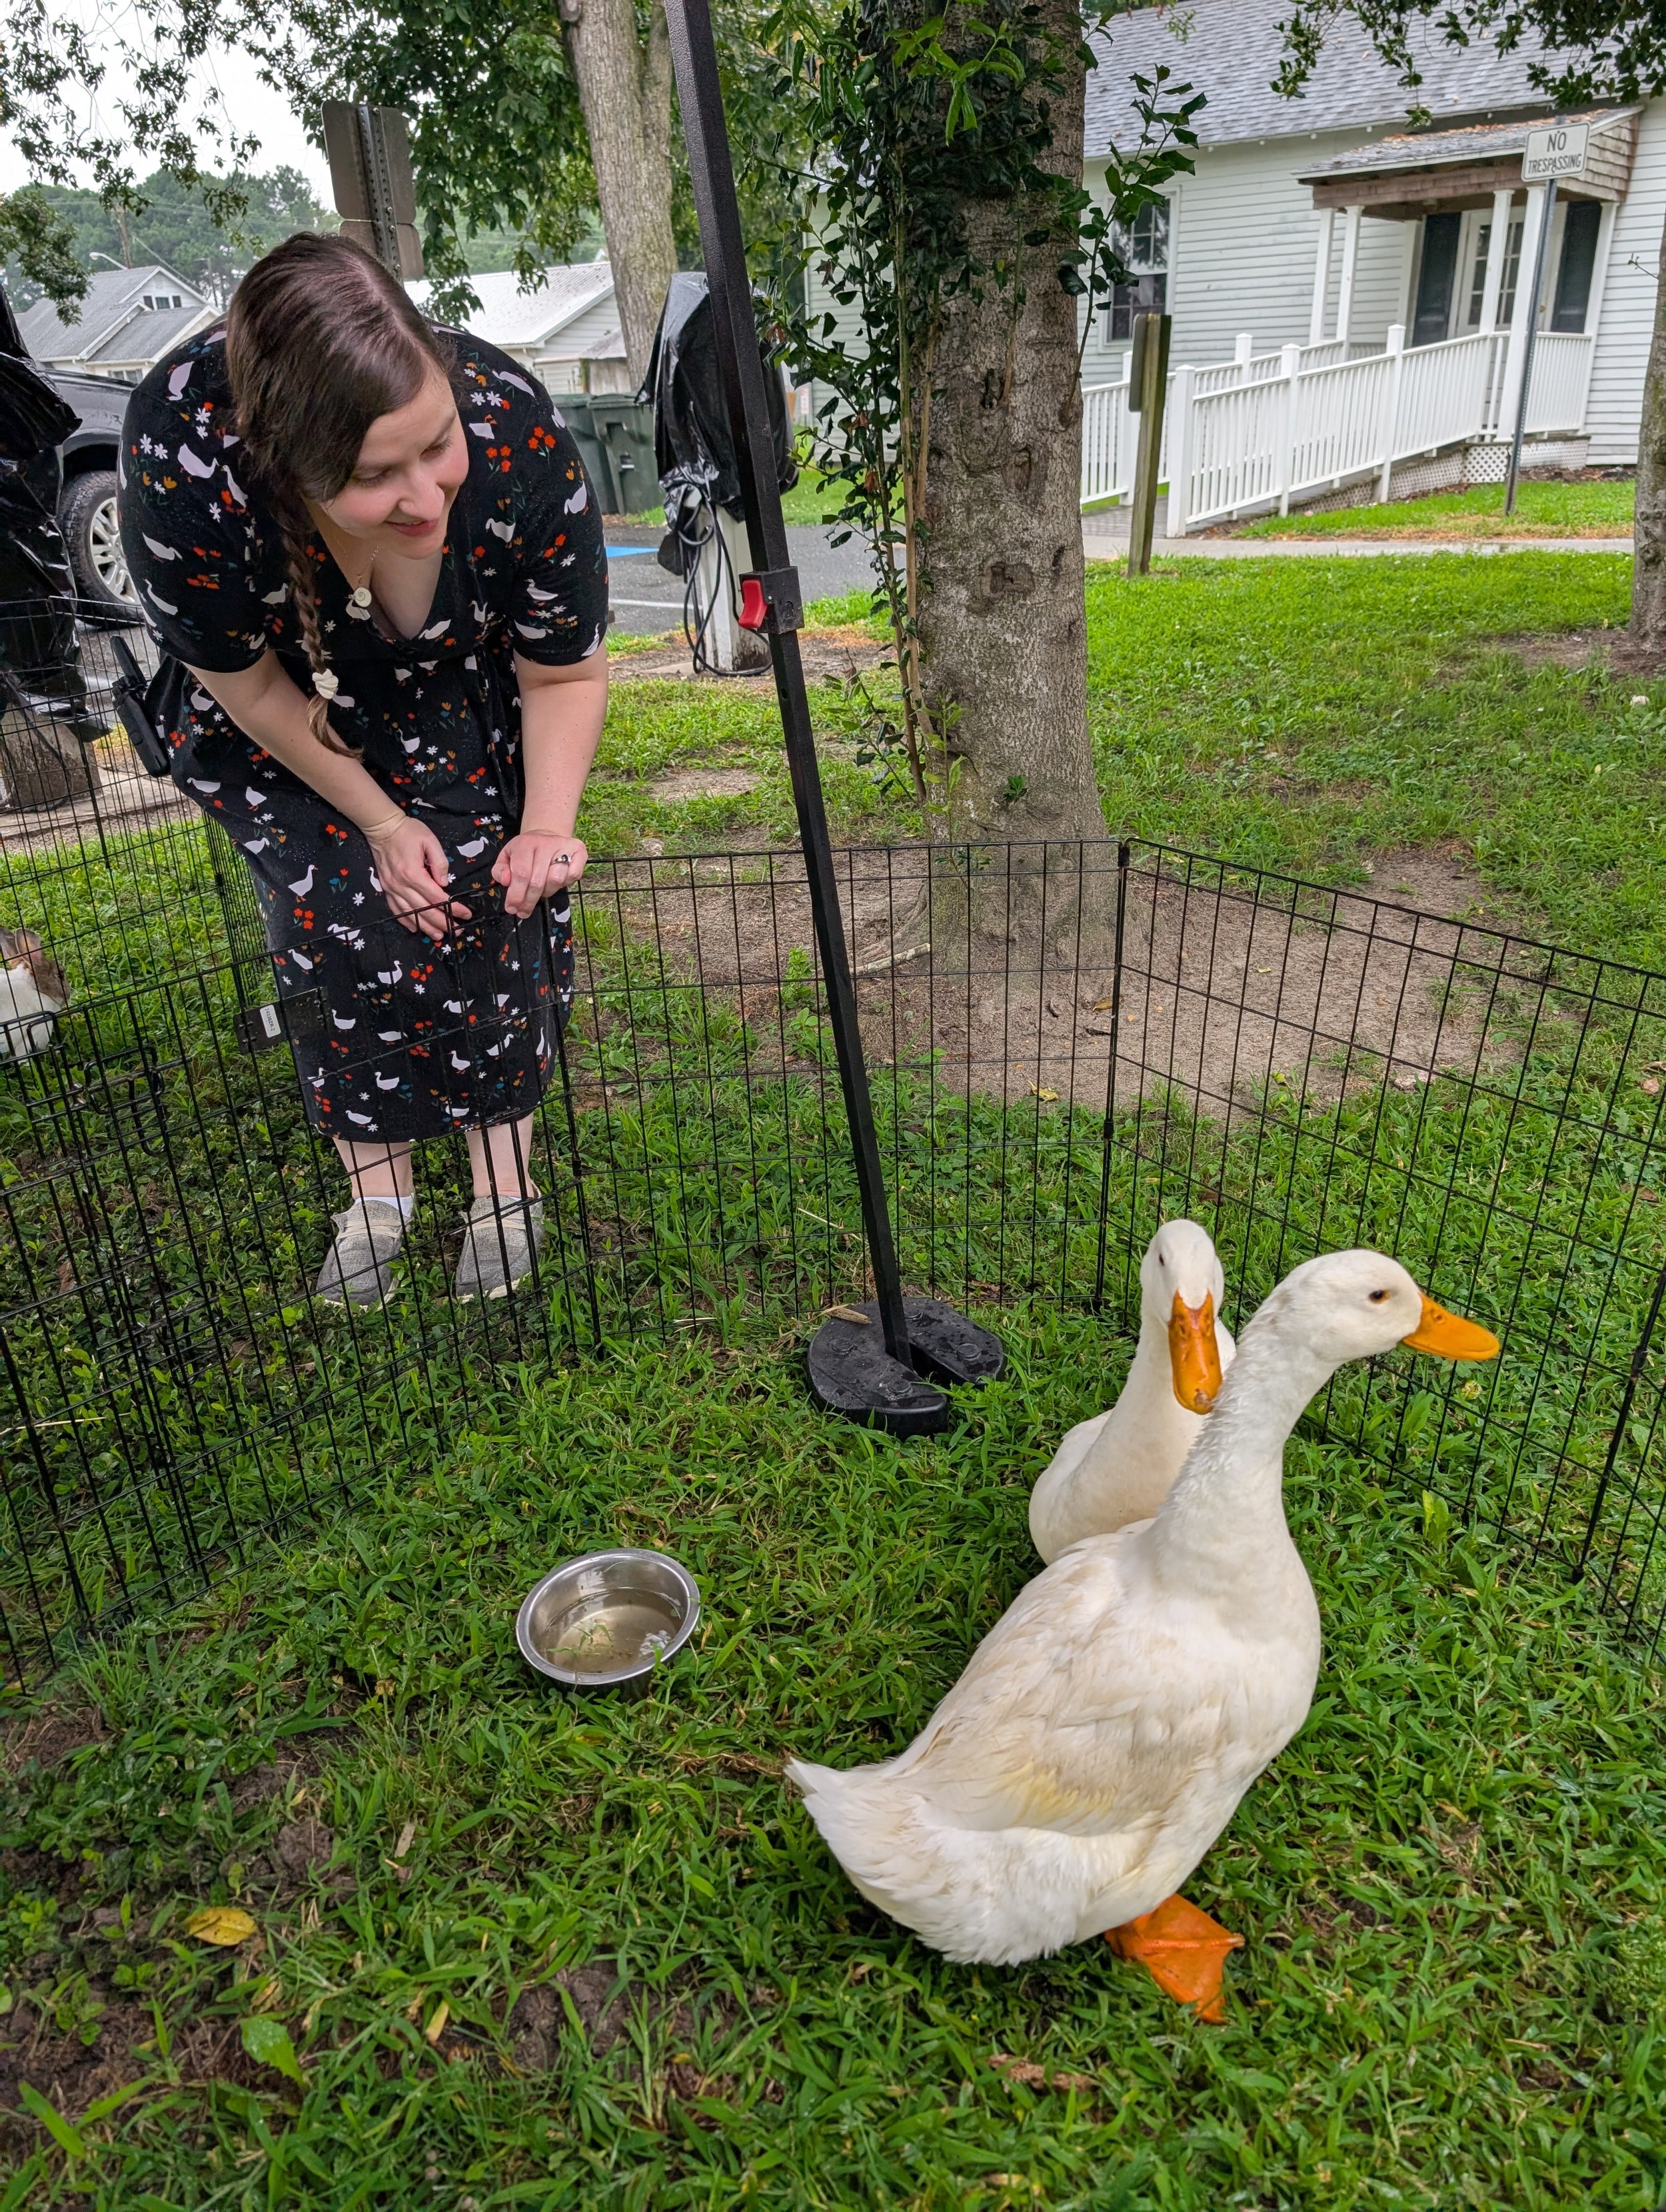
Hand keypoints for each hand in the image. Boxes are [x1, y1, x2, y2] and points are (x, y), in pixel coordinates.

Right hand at [363, 813, 471, 940]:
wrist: (382, 828)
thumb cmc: (408, 832)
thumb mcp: (429, 840)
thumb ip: (440, 862)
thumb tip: (445, 883)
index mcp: (414, 873)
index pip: (437, 897)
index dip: (453, 908)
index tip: (465, 914)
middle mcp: (401, 885)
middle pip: (424, 910)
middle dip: (442, 922)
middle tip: (457, 930)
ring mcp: (392, 888)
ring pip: (410, 914)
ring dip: (425, 926)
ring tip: (439, 935)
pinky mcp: (386, 888)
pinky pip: (396, 910)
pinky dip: (406, 921)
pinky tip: (416, 928)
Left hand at [492, 831, 587, 919]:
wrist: (547, 836)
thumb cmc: (525, 851)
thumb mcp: (507, 857)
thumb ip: (500, 871)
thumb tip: (507, 881)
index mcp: (525, 843)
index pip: (521, 873)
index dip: (516, 894)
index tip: (512, 908)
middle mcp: (545, 843)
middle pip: (538, 881)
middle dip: (529, 901)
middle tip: (523, 911)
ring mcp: (564, 846)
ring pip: (556, 880)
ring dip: (547, 892)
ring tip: (540, 891)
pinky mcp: (579, 851)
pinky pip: (573, 875)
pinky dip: (564, 884)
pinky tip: (555, 882)